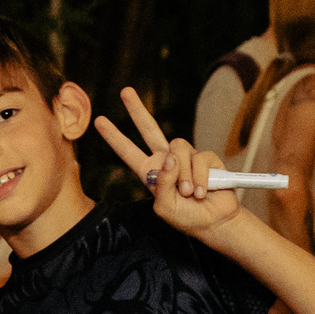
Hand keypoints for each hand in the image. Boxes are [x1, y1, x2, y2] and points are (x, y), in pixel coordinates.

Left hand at [94, 88, 238, 238]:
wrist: (214, 221)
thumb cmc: (187, 218)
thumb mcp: (165, 207)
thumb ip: (161, 184)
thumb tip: (170, 158)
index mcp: (150, 172)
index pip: (129, 151)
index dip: (114, 137)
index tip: (100, 121)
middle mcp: (166, 160)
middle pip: (149, 129)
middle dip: (136, 110)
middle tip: (125, 91)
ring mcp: (186, 157)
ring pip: (178, 148)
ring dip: (183, 174)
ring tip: (189, 194)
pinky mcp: (206, 158)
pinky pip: (200, 159)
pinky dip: (200, 178)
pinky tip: (203, 191)